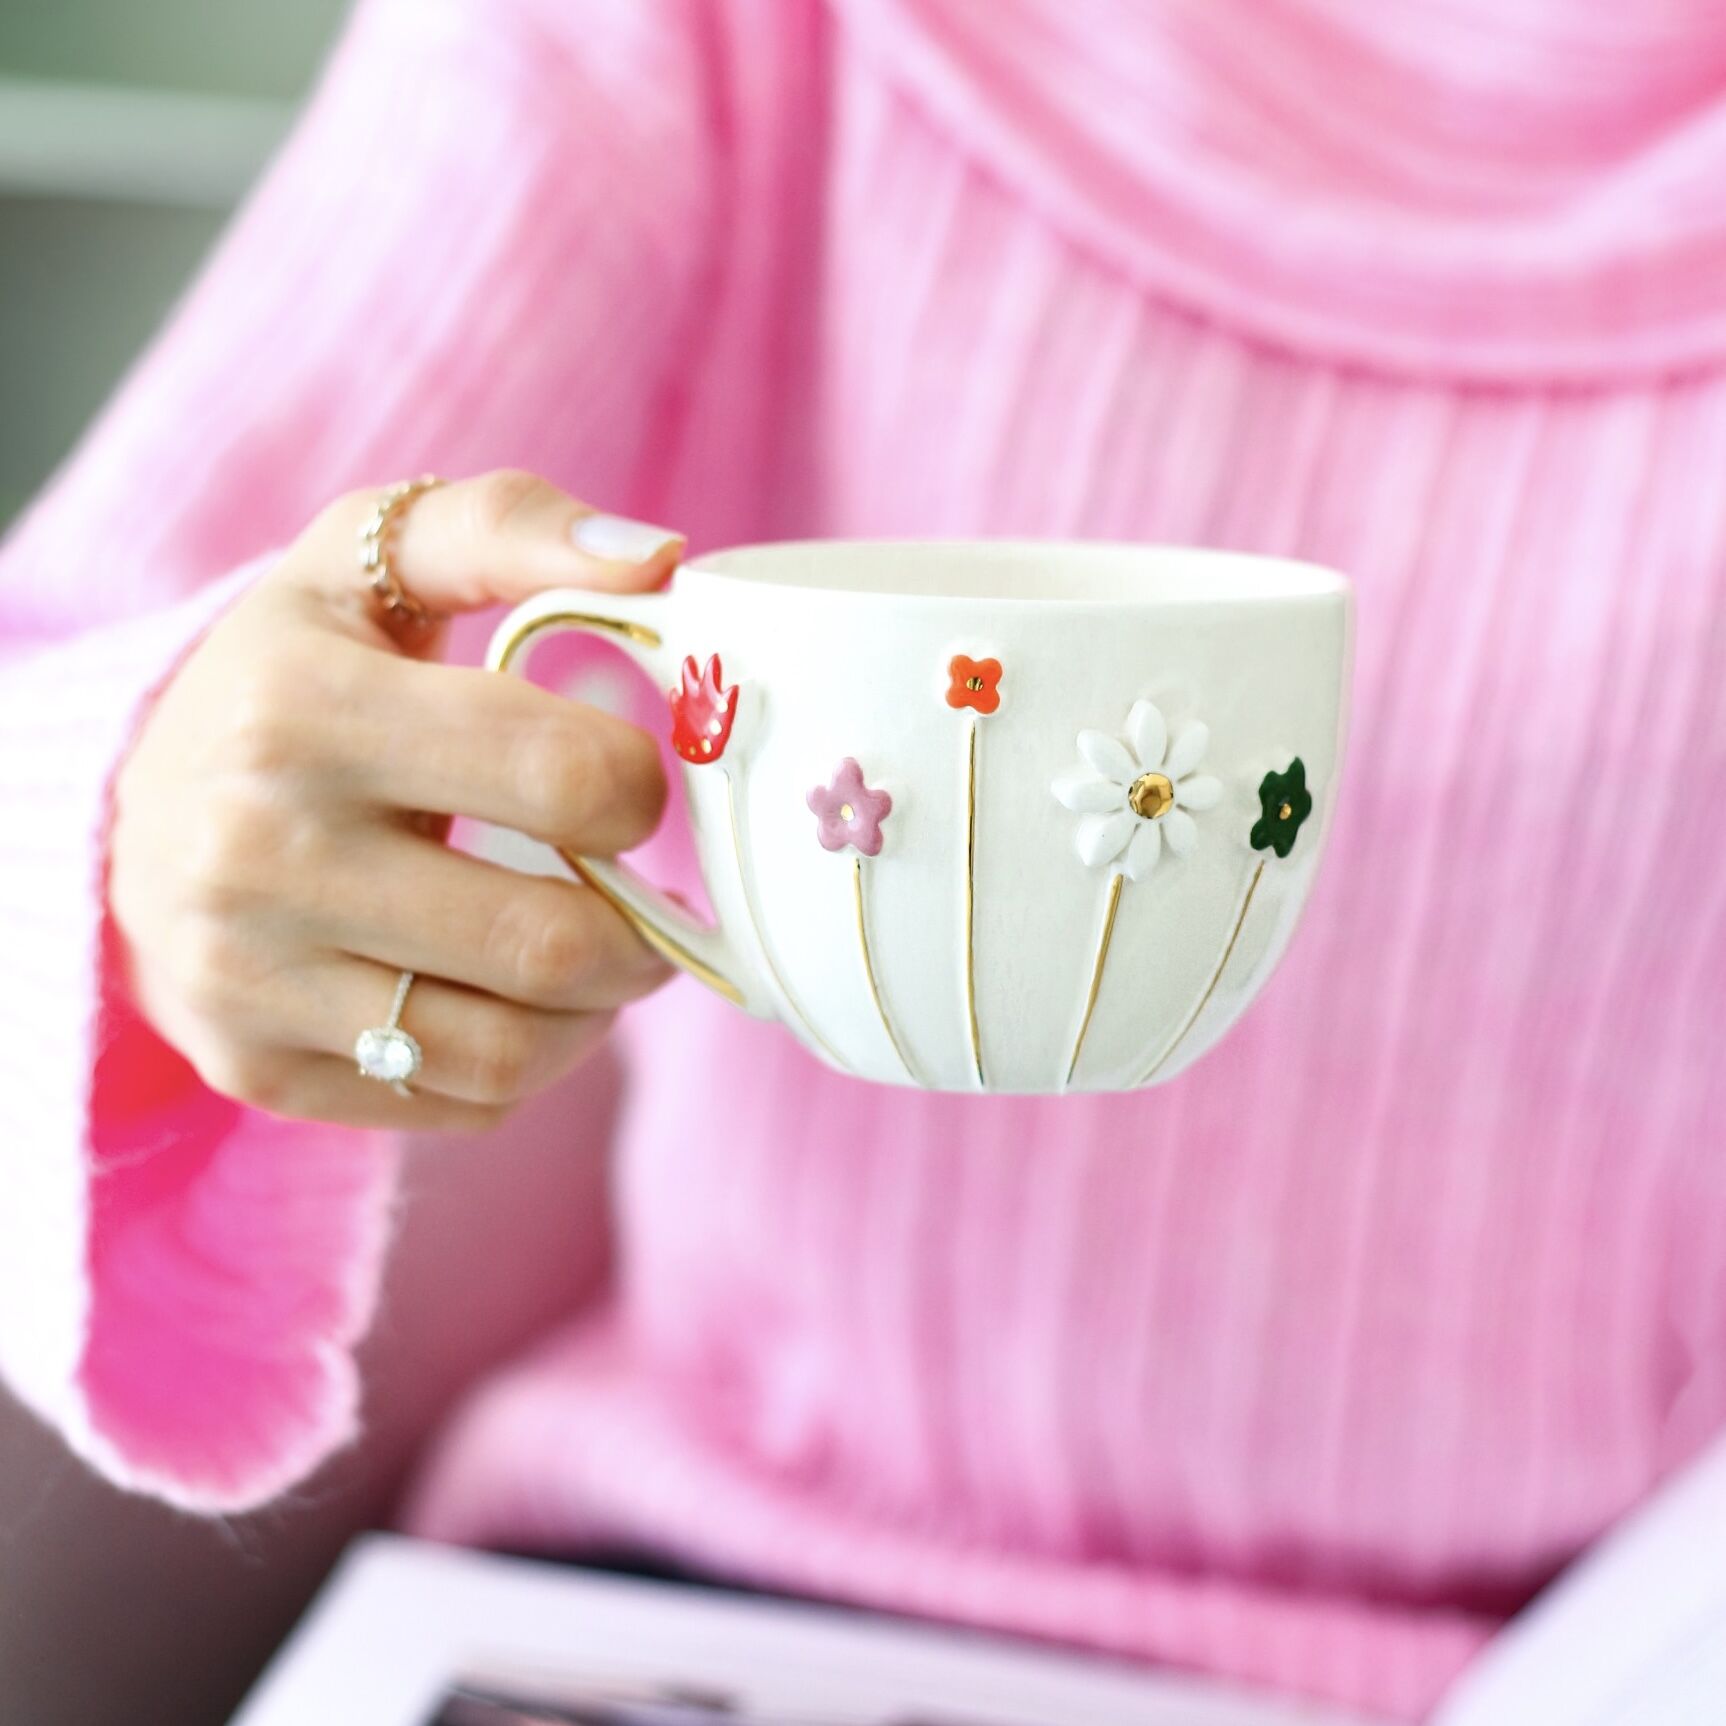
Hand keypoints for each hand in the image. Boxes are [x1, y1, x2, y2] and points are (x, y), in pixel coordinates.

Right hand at [110, 471, 681, 1129]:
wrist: (126, 804)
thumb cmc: (293, 671)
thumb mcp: (369, 557)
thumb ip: (510, 527)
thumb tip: (660, 562)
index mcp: (300, 706)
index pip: (566, 780)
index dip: (644, 790)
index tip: (634, 785)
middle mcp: (255, 853)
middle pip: (552, 945)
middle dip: (646, 931)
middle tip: (650, 899)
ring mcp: (247, 979)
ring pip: (514, 1052)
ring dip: (596, 1011)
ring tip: (594, 956)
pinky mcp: (258, 1068)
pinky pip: (458, 1103)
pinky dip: (525, 1064)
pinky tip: (514, 1000)